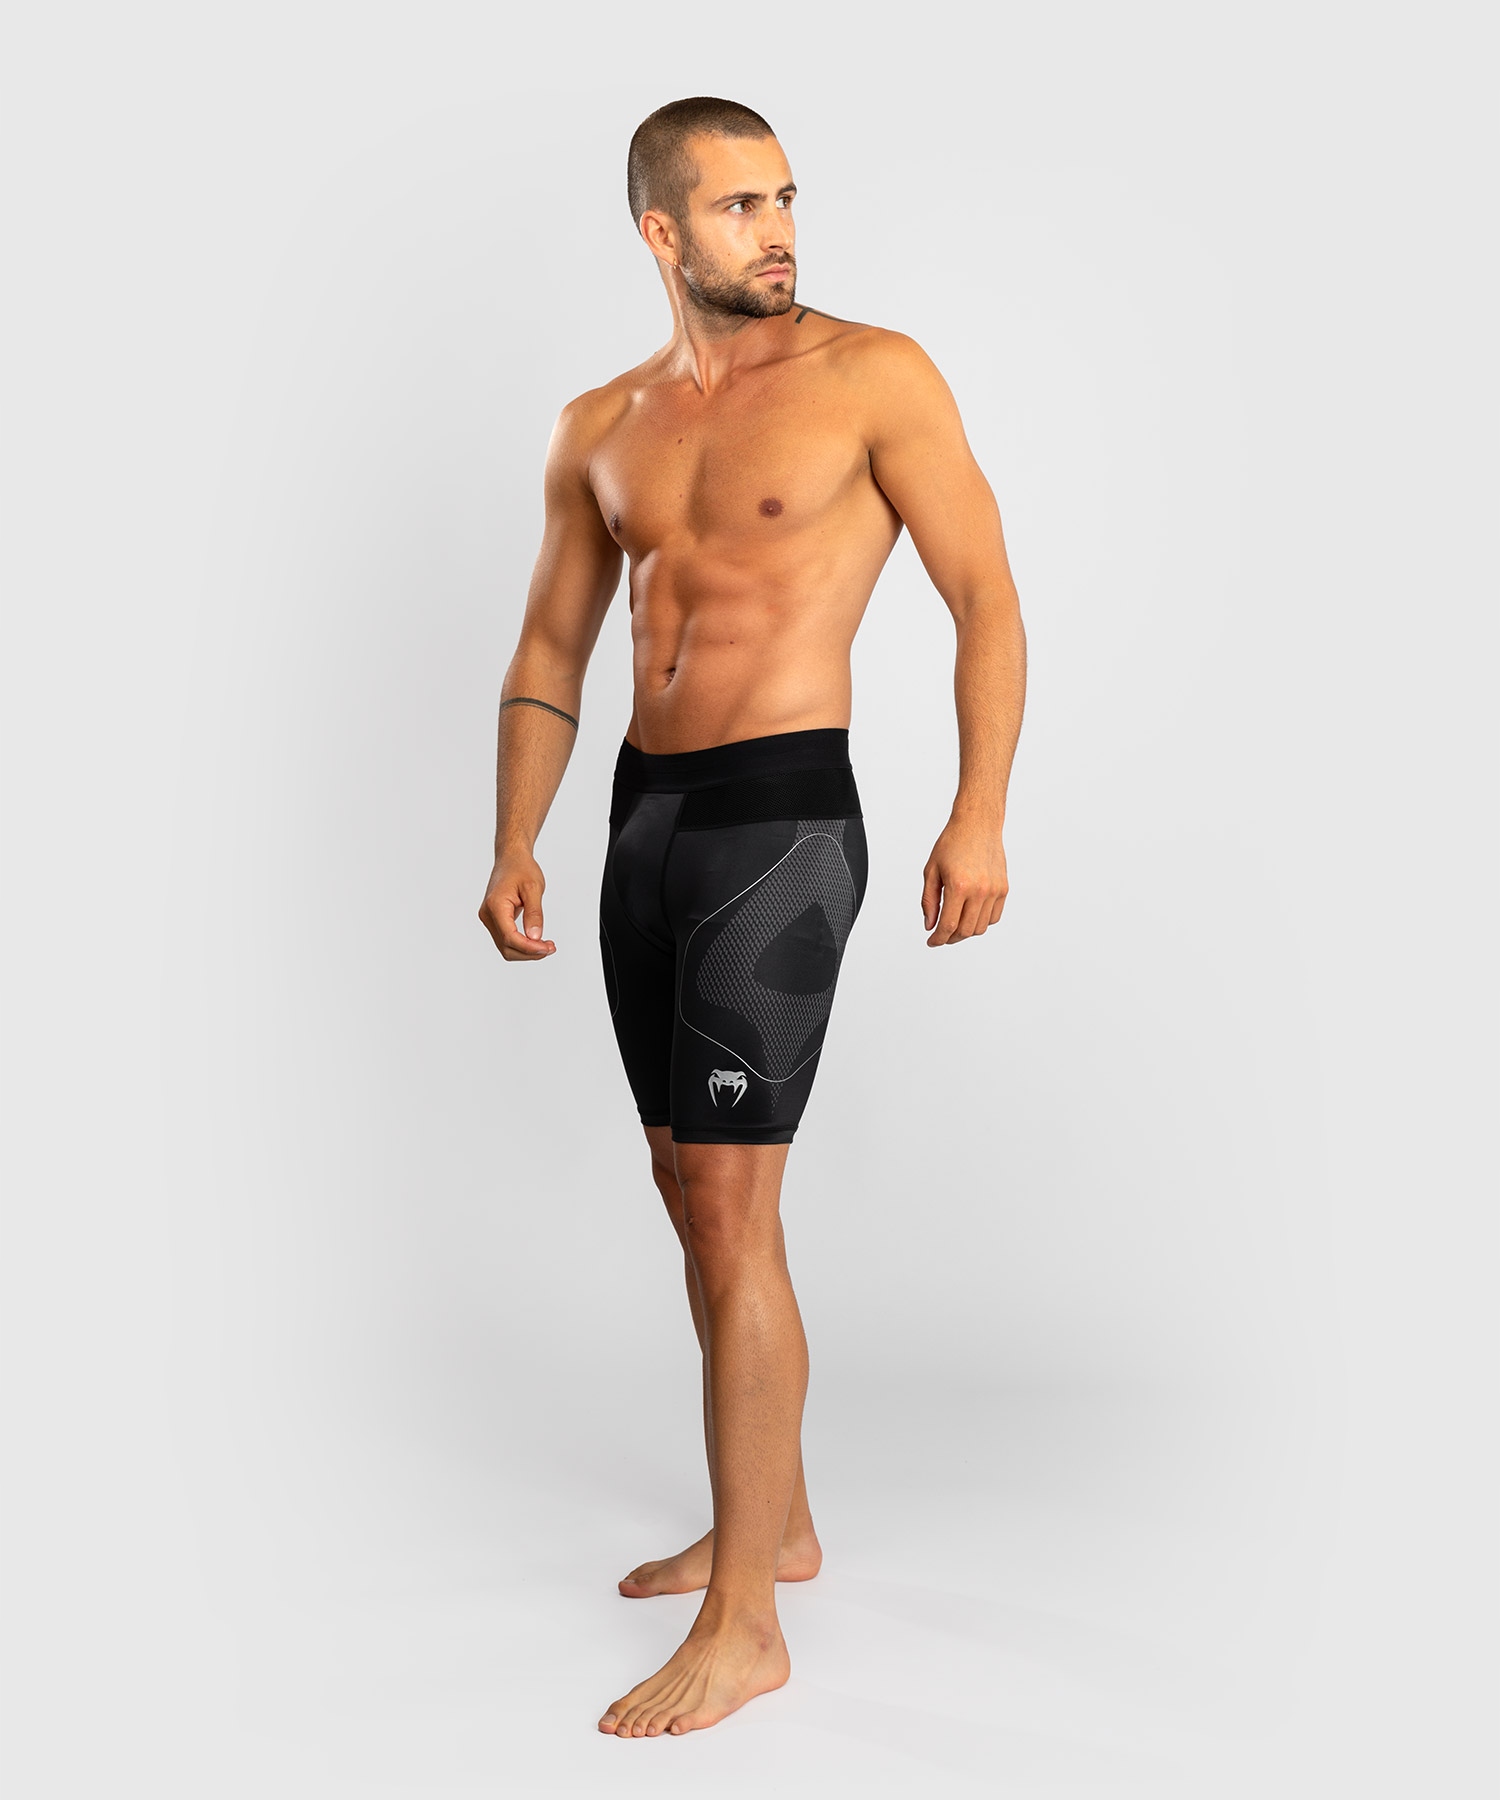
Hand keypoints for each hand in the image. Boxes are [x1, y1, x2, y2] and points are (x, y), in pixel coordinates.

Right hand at [478, 850, 556, 960]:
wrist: (511, 858)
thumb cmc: (521, 868)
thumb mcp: (534, 888)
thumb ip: (534, 913)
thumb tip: (535, 937)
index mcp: (495, 906)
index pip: (510, 937)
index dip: (529, 948)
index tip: (547, 948)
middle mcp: (487, 914)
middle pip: (506, 946)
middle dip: (529, 952)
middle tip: (550, 948)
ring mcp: (488, 918)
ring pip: (506, 946)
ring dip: (526, 951)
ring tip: (546, 946)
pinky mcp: (494, 920)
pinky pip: (506, 939)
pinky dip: (521, 944)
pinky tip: (535, 941)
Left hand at [921, 816, 1008, 946]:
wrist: (977, 824)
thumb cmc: (952, 843)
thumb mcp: (932, 870)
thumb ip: (929, 901)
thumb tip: (930, 925)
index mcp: (958, 886)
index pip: (948, 925)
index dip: (938, 938)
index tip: (932, 942)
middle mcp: (979, 890)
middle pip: (965, 930)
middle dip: (950, 938)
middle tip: (941, 935)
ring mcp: (994, 890)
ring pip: (981, 927)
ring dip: (966, 931)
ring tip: (955, 925)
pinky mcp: (1003, 888)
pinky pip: (994, 917)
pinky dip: (981, 922)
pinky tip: (970, 915)